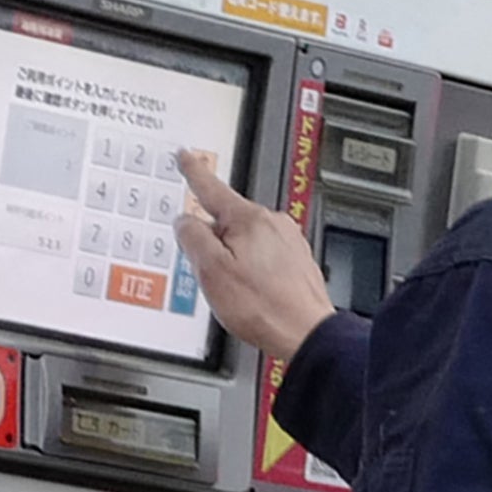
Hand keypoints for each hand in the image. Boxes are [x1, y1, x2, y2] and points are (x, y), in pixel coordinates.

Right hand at [173, 149, 335, 361]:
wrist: (305, 334)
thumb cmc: (263, 306)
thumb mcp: (211, 272)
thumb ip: (193, 239)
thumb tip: (185, 222)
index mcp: (249, 219)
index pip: (212, 188)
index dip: (194, 172)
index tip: (186, 156)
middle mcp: (272, 223)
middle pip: (228, 221)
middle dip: (215, 243)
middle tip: (214, 275)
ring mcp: (288, 241)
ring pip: (246, 242)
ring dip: (235, 261)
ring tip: (240, 294)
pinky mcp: (297, 260)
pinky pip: (265, 258)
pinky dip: (254, 272)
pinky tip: (255, 295)